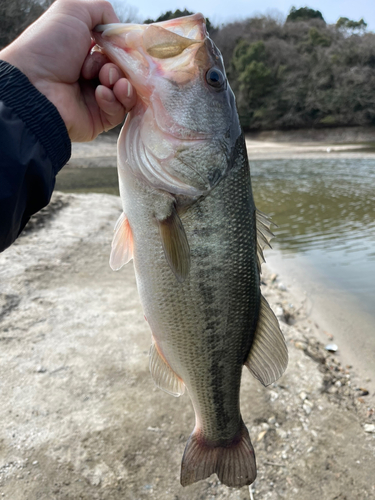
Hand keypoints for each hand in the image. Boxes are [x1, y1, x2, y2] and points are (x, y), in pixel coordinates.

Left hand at [0, 0, 135, 141]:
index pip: (116, 51)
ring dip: (119, 81)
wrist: (33, 85)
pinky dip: (114, 100)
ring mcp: (96, 99)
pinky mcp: (99, 119)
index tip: (122, 48)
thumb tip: (123, 35)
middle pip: (123, 71)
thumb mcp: (73, 12)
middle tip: (105, 68)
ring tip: (105, 79)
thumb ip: (102, 11)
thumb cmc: (48, 47)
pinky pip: (119, 111)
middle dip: (119, 66)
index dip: (122, 49)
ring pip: (125, 91)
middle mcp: (90, 76)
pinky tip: (100, 94)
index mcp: (84, 52)